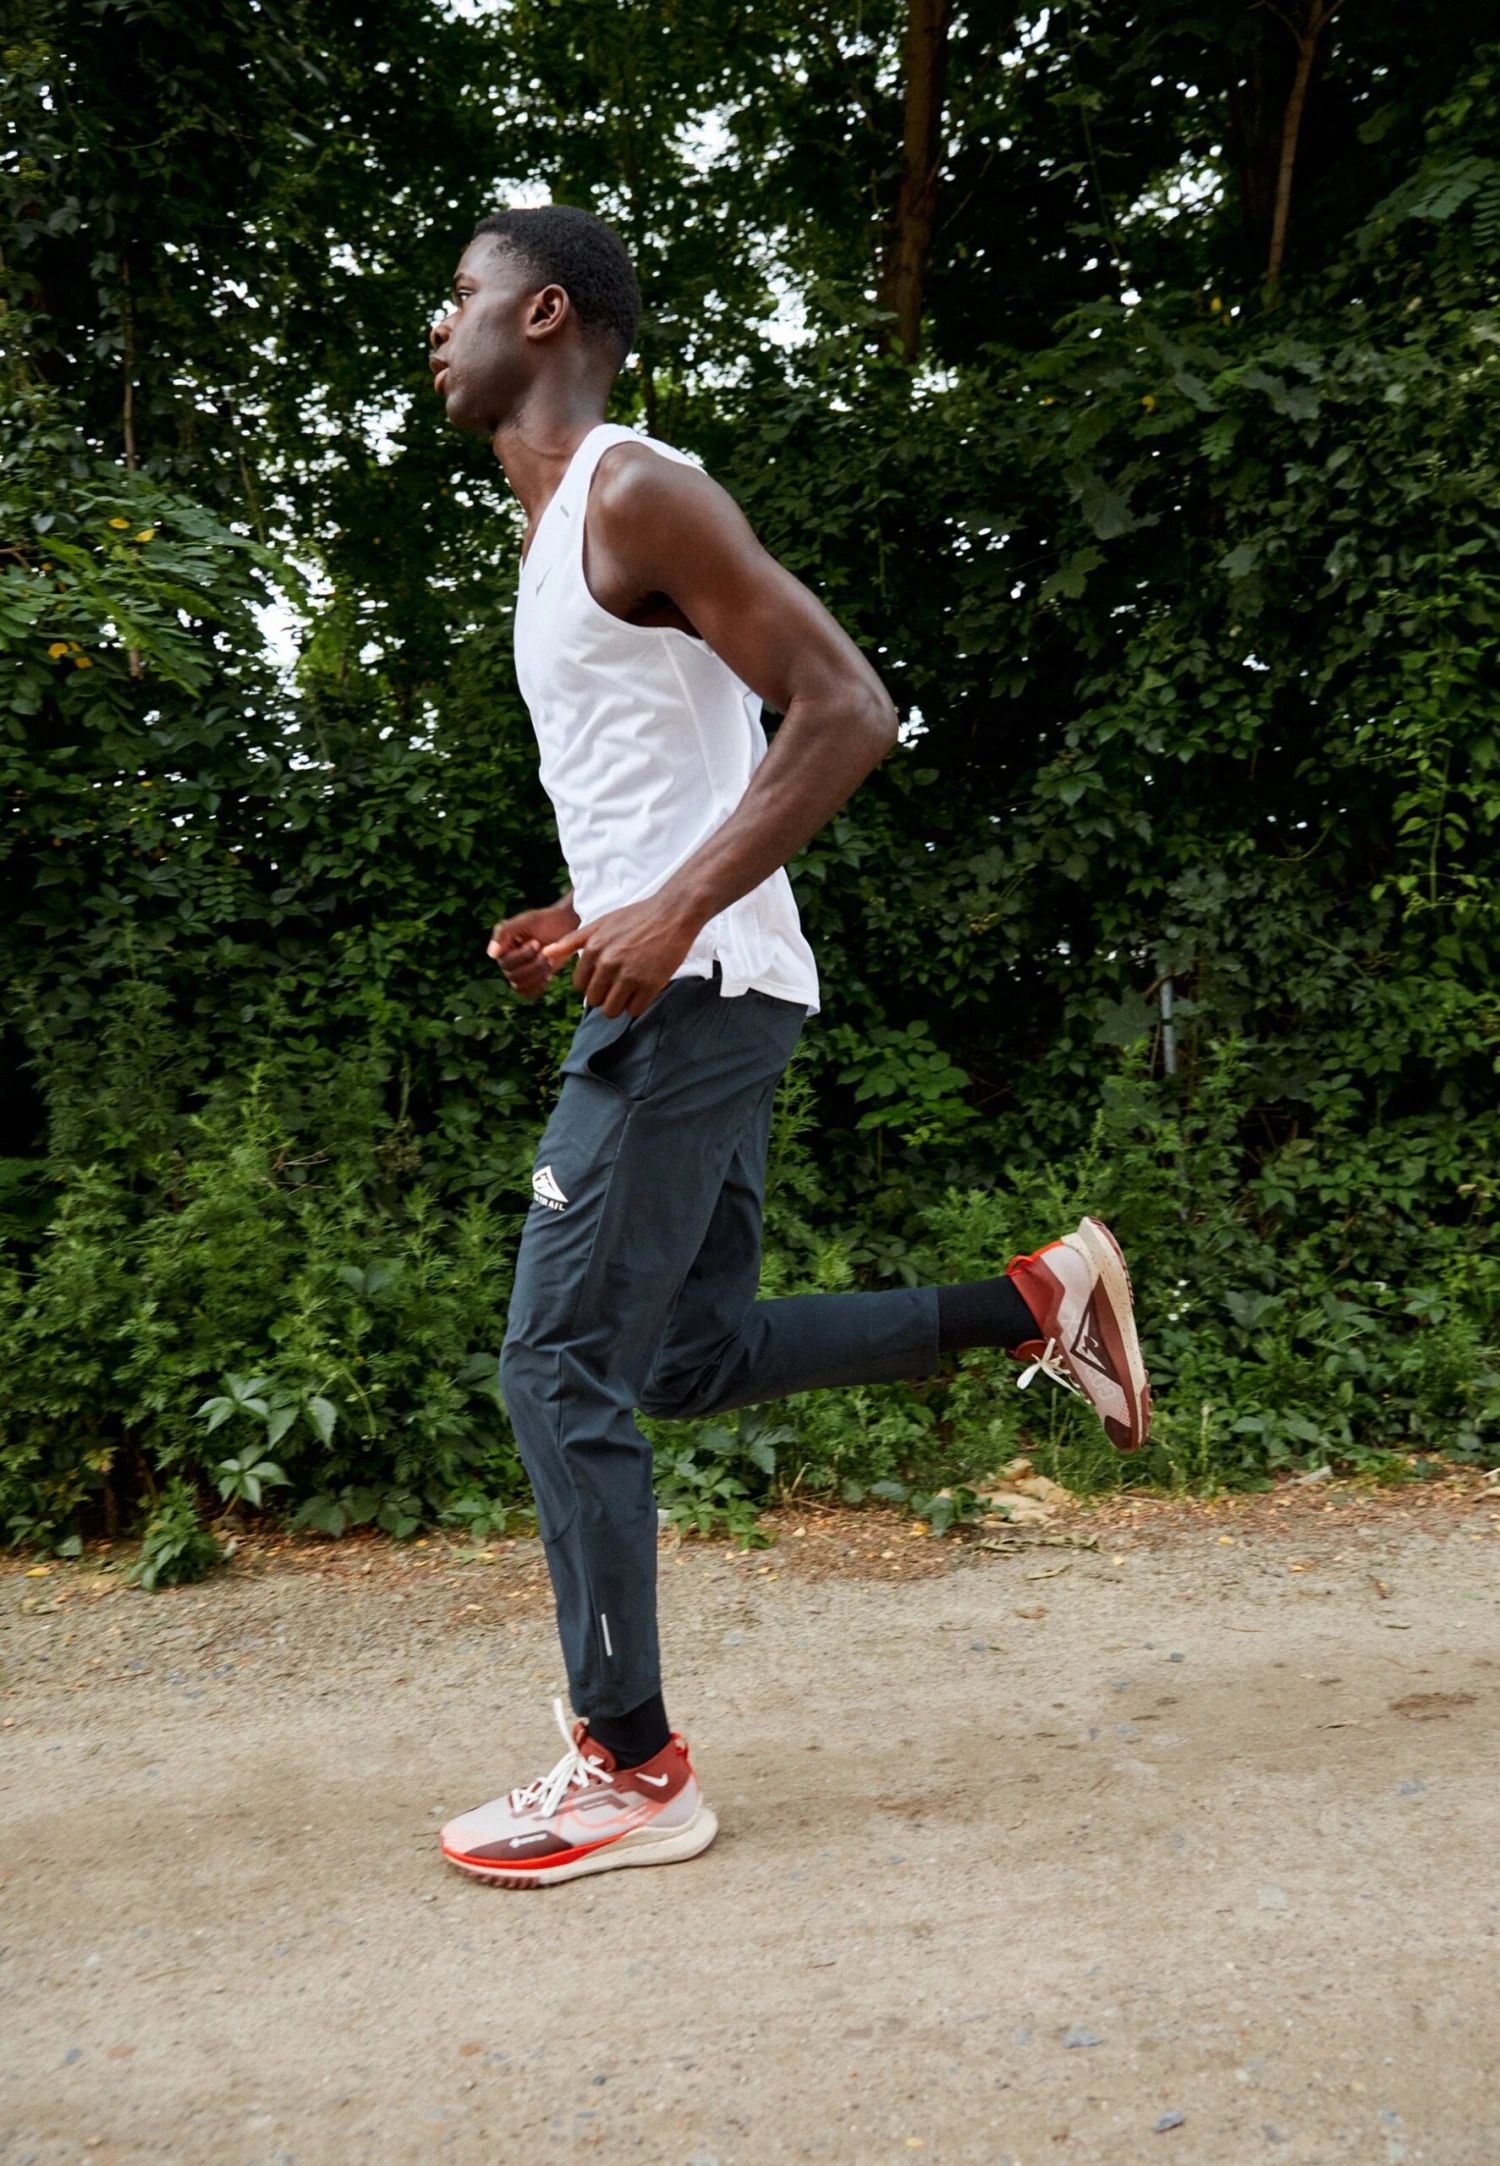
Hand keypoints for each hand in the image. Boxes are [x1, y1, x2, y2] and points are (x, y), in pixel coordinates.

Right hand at [486, 900, 579, 997]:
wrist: (564, 928)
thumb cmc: (545, 921)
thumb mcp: (525, 921)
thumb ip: (504, 932)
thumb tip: (491, 955)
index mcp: (502, 948)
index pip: (505, 962)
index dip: (523, 956)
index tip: (537, 943)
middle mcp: (507, 961)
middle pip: (513, 976)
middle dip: (534, 966)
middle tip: (546, 954)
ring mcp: (518, 973)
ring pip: (520, 986)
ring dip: (538, 975)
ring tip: (548, 961)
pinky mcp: (530, 981)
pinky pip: (528, 993)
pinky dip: (539, 986)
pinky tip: (548, 974)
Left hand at [543, 895, 700, 1017]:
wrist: (673, 913)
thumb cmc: (636, 917)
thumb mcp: (600, 923)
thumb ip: (572, 941)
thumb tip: (545, 953)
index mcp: (593, 950)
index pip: (580, 985)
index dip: (592, 983)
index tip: (606, 976)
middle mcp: (608, 964)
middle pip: (594, 1000)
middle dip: (605, 996)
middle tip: (620, 984)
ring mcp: (629, 975)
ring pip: (612, 1010)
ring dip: (620, 1005)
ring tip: (630, 991)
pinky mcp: (650, 984)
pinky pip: (635, 1010)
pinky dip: (638, 1005)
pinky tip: (644, 990)